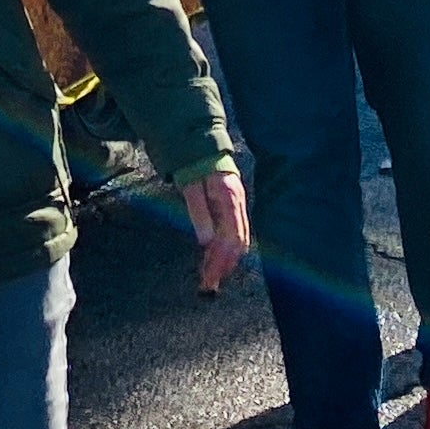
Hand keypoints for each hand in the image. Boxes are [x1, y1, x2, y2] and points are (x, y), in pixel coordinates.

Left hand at [182, 166, 250, 294]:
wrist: (201, 143)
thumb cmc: (194, 164)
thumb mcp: (191, 186)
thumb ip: (199, 212)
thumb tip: (206, 242)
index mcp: (230, 200)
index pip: (231, 239)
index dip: (221, 261)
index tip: (210, 278)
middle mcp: (238, 206)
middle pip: (238, 244)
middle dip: (224, 266)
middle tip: (208, 285)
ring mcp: (237, 208)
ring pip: (237, 242)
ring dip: (224, 261)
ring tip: (209, 277)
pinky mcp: (232, 210)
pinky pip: (233, 235)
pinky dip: (224, 250)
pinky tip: (212, 259)